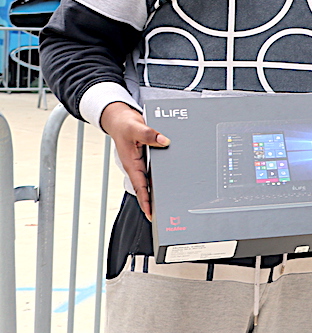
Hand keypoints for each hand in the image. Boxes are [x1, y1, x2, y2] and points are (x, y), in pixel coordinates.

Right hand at [99, 102, 168, 220]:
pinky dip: (162, 175)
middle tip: (165, 214)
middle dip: (155, 201)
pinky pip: (155, 169)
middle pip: (147, 187)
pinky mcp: (147, 157)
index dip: (146, 201)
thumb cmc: (123, 125)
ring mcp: (142, 162)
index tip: (151, 214)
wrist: (119, 118)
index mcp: (132, 163)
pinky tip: (172, 178)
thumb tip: (165, 141)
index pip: (140, 186)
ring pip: (152, 179)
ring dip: (159, 189)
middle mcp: (137, 165)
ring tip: (171, 201)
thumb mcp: (136, 127)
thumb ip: (150, 134)